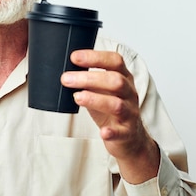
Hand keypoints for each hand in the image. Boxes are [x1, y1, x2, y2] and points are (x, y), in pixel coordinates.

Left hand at [61, 50, 159, 182]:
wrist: (129, 138)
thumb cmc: (111, 110)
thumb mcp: (101, 90)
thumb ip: (89, 81)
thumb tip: (65, 72)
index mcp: (124, 78)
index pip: (114, 61)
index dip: (95, 57)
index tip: (74, 57)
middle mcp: (129, 94)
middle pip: (115, 81)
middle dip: (89, 78)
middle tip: (66, 79)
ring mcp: (130, 113)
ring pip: (117, 104)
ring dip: (95, 99)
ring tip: (77, 97)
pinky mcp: (127, 133)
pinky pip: (121, 132)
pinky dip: (112, 131)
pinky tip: (103, 131)